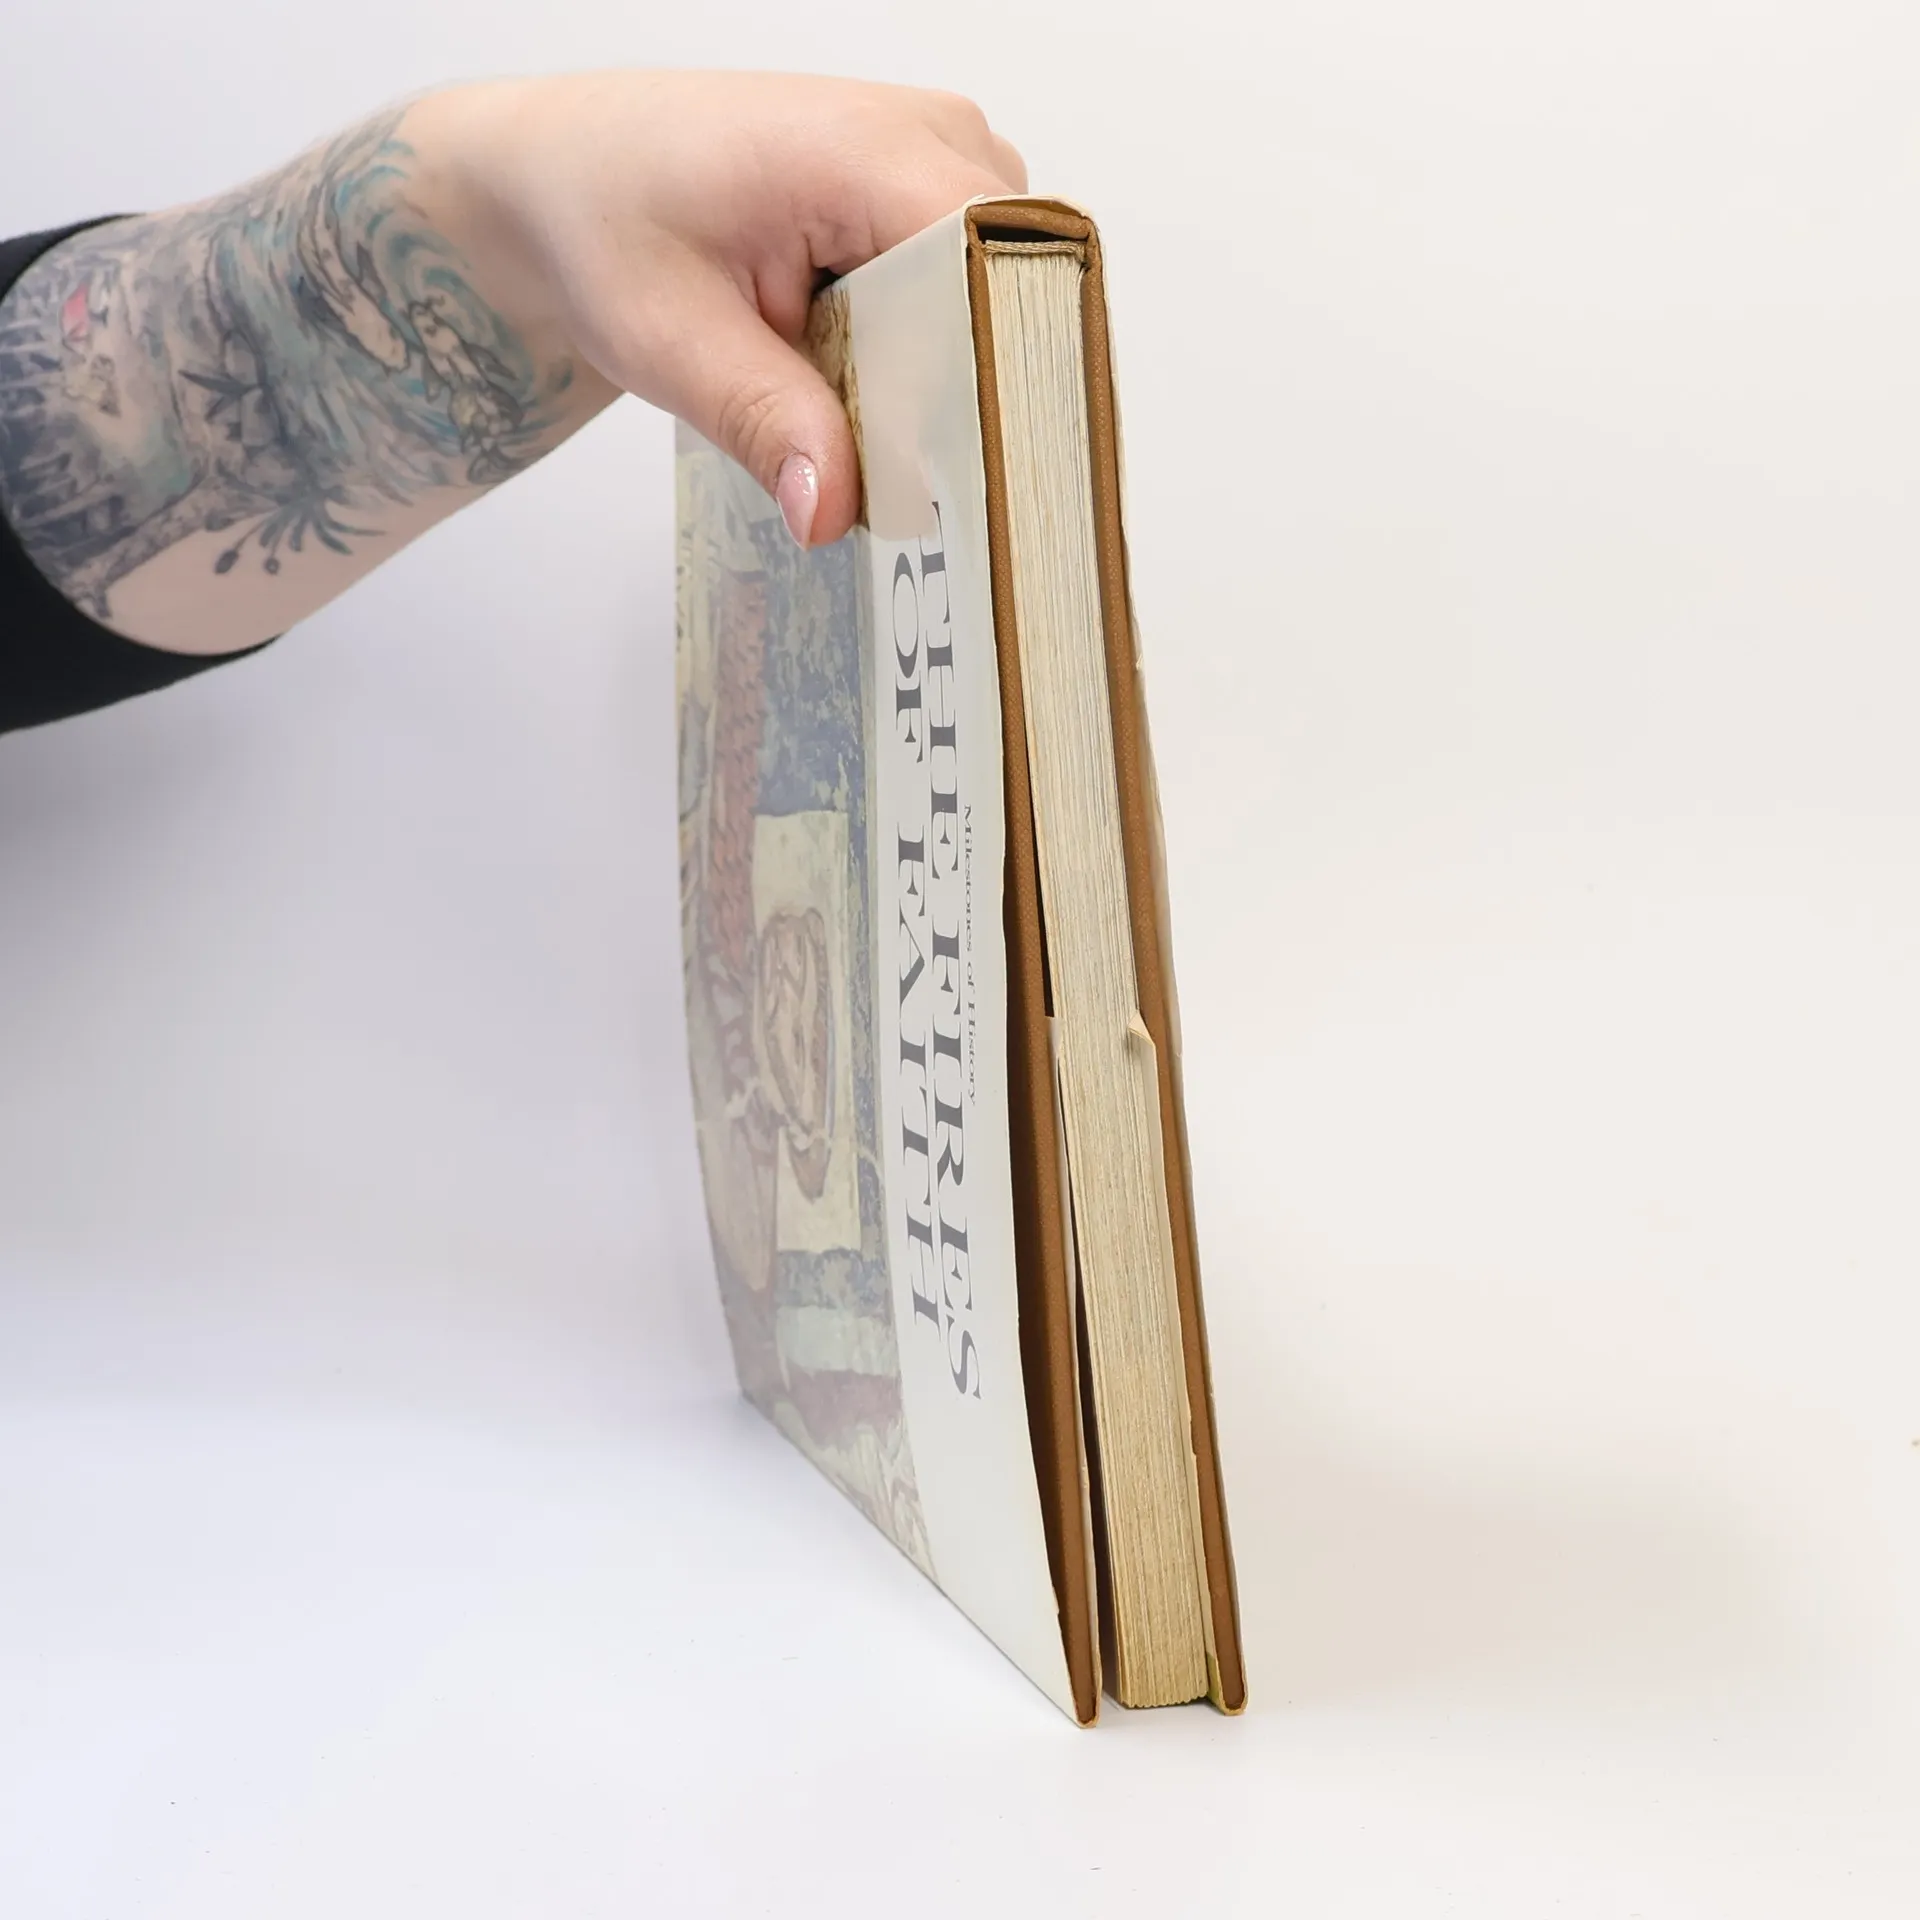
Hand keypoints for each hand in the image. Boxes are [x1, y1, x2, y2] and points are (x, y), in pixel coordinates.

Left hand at [419, 72, 1027, 546]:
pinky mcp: (932, 200)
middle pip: (1014, 294)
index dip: (998, 381)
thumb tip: (832, 512)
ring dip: (951, 383)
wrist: (575, 176)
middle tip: (914, 495)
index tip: (972, 485)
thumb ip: (763, 420)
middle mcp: (930, 138)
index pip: (995, 270)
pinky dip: (933, 360)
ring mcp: (941, 163)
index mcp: (865, 151)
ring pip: (1002, 304)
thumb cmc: (609, 223)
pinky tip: (875, 398)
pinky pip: (974, 294)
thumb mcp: (668, 338)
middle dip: (973, 400)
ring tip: (879, 438)